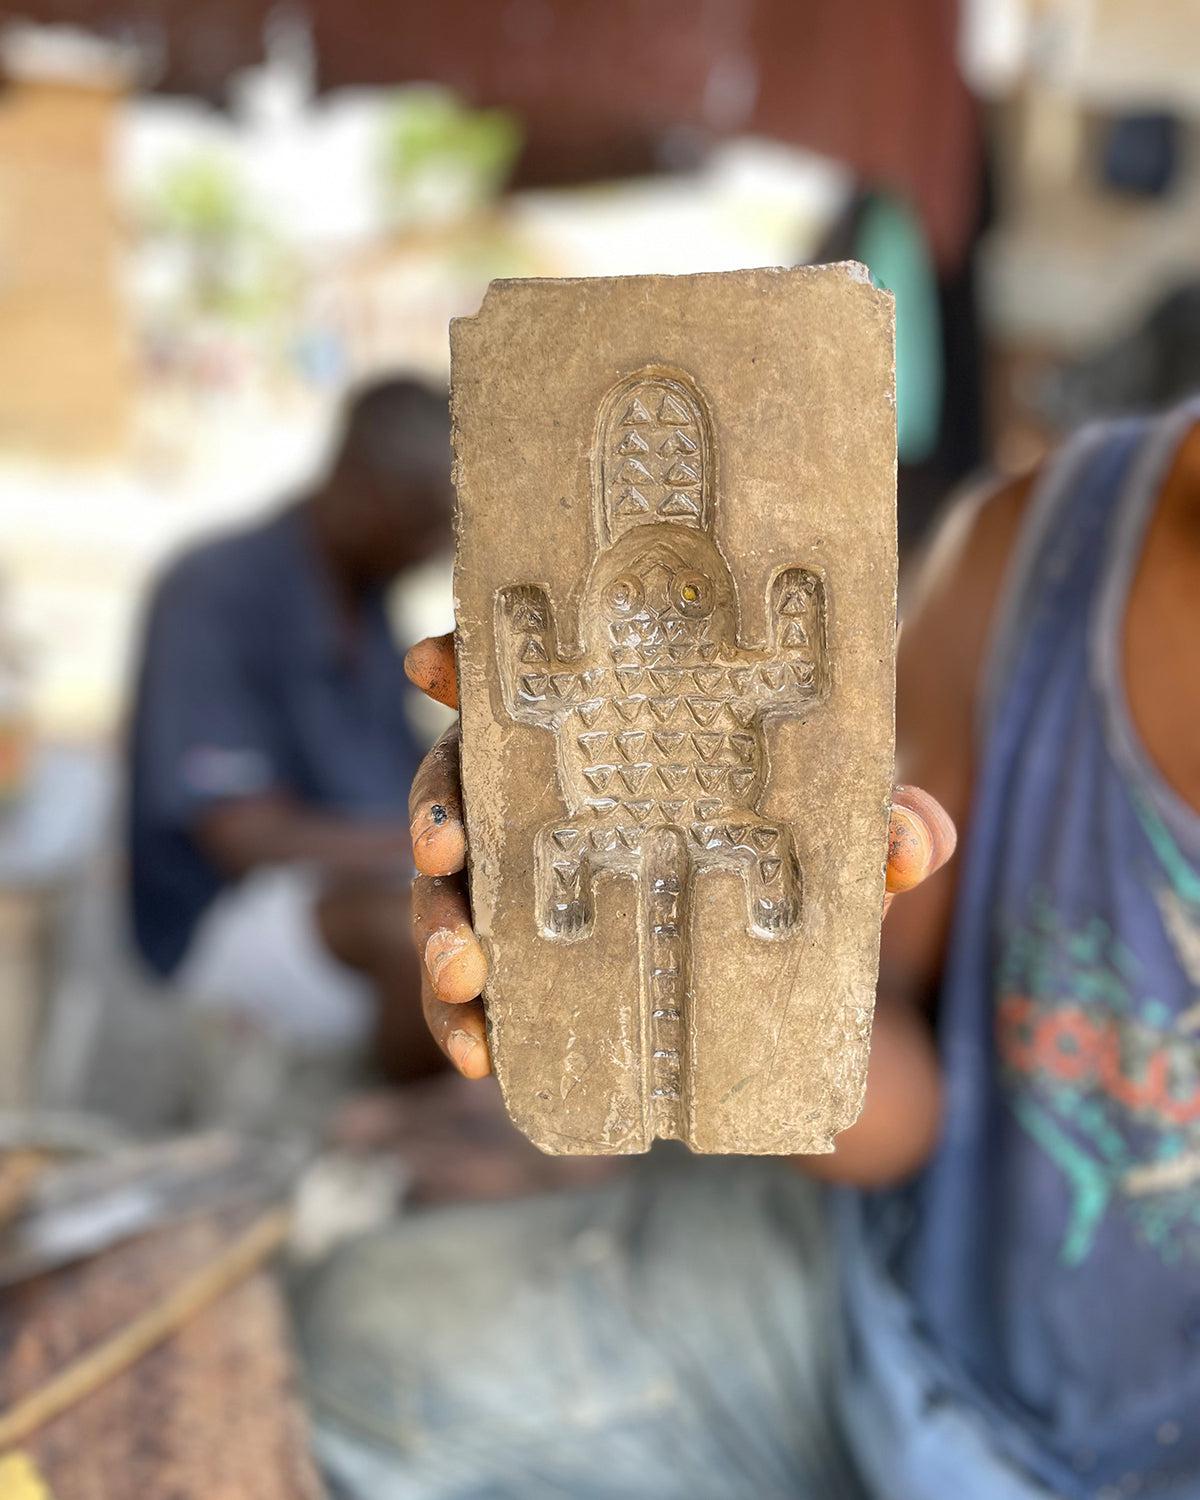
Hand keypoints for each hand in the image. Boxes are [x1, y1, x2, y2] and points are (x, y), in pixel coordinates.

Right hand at [405, 633, 955, 1079]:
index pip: (515, 688)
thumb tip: (909, 846)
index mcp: (592, 736)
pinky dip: (466, 1022)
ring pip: (449, 893)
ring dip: (437, 931)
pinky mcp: (529, 961)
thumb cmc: (790, 832)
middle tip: (445, 850)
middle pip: (456, 792)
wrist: (785, 922)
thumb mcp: (830, 823)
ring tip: (464, 976)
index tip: (429, 665)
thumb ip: (875, 821)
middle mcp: (539, 801)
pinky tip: (484, 1059)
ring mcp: (523, 882)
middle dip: (434, 817)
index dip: (461, 668)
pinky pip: (475, 988)